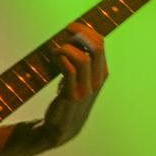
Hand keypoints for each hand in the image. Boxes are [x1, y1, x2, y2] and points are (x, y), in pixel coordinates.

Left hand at [42, 22, 108, 147]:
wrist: (60, 128)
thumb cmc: (67, 98)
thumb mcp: (79, 80)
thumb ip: (80, 62)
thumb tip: (69, 36)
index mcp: (102, 73)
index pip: (100, 43)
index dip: (85, 30)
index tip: (70, 27)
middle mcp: (97, 80)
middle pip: (96, 47)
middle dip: (79, 33)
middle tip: (64, 32)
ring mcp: (86, 89)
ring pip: (82, 58)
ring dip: (65, 49)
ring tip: (54, 51)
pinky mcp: (72, 96)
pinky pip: (69, 70)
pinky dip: (60, 59)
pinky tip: (53, 59)